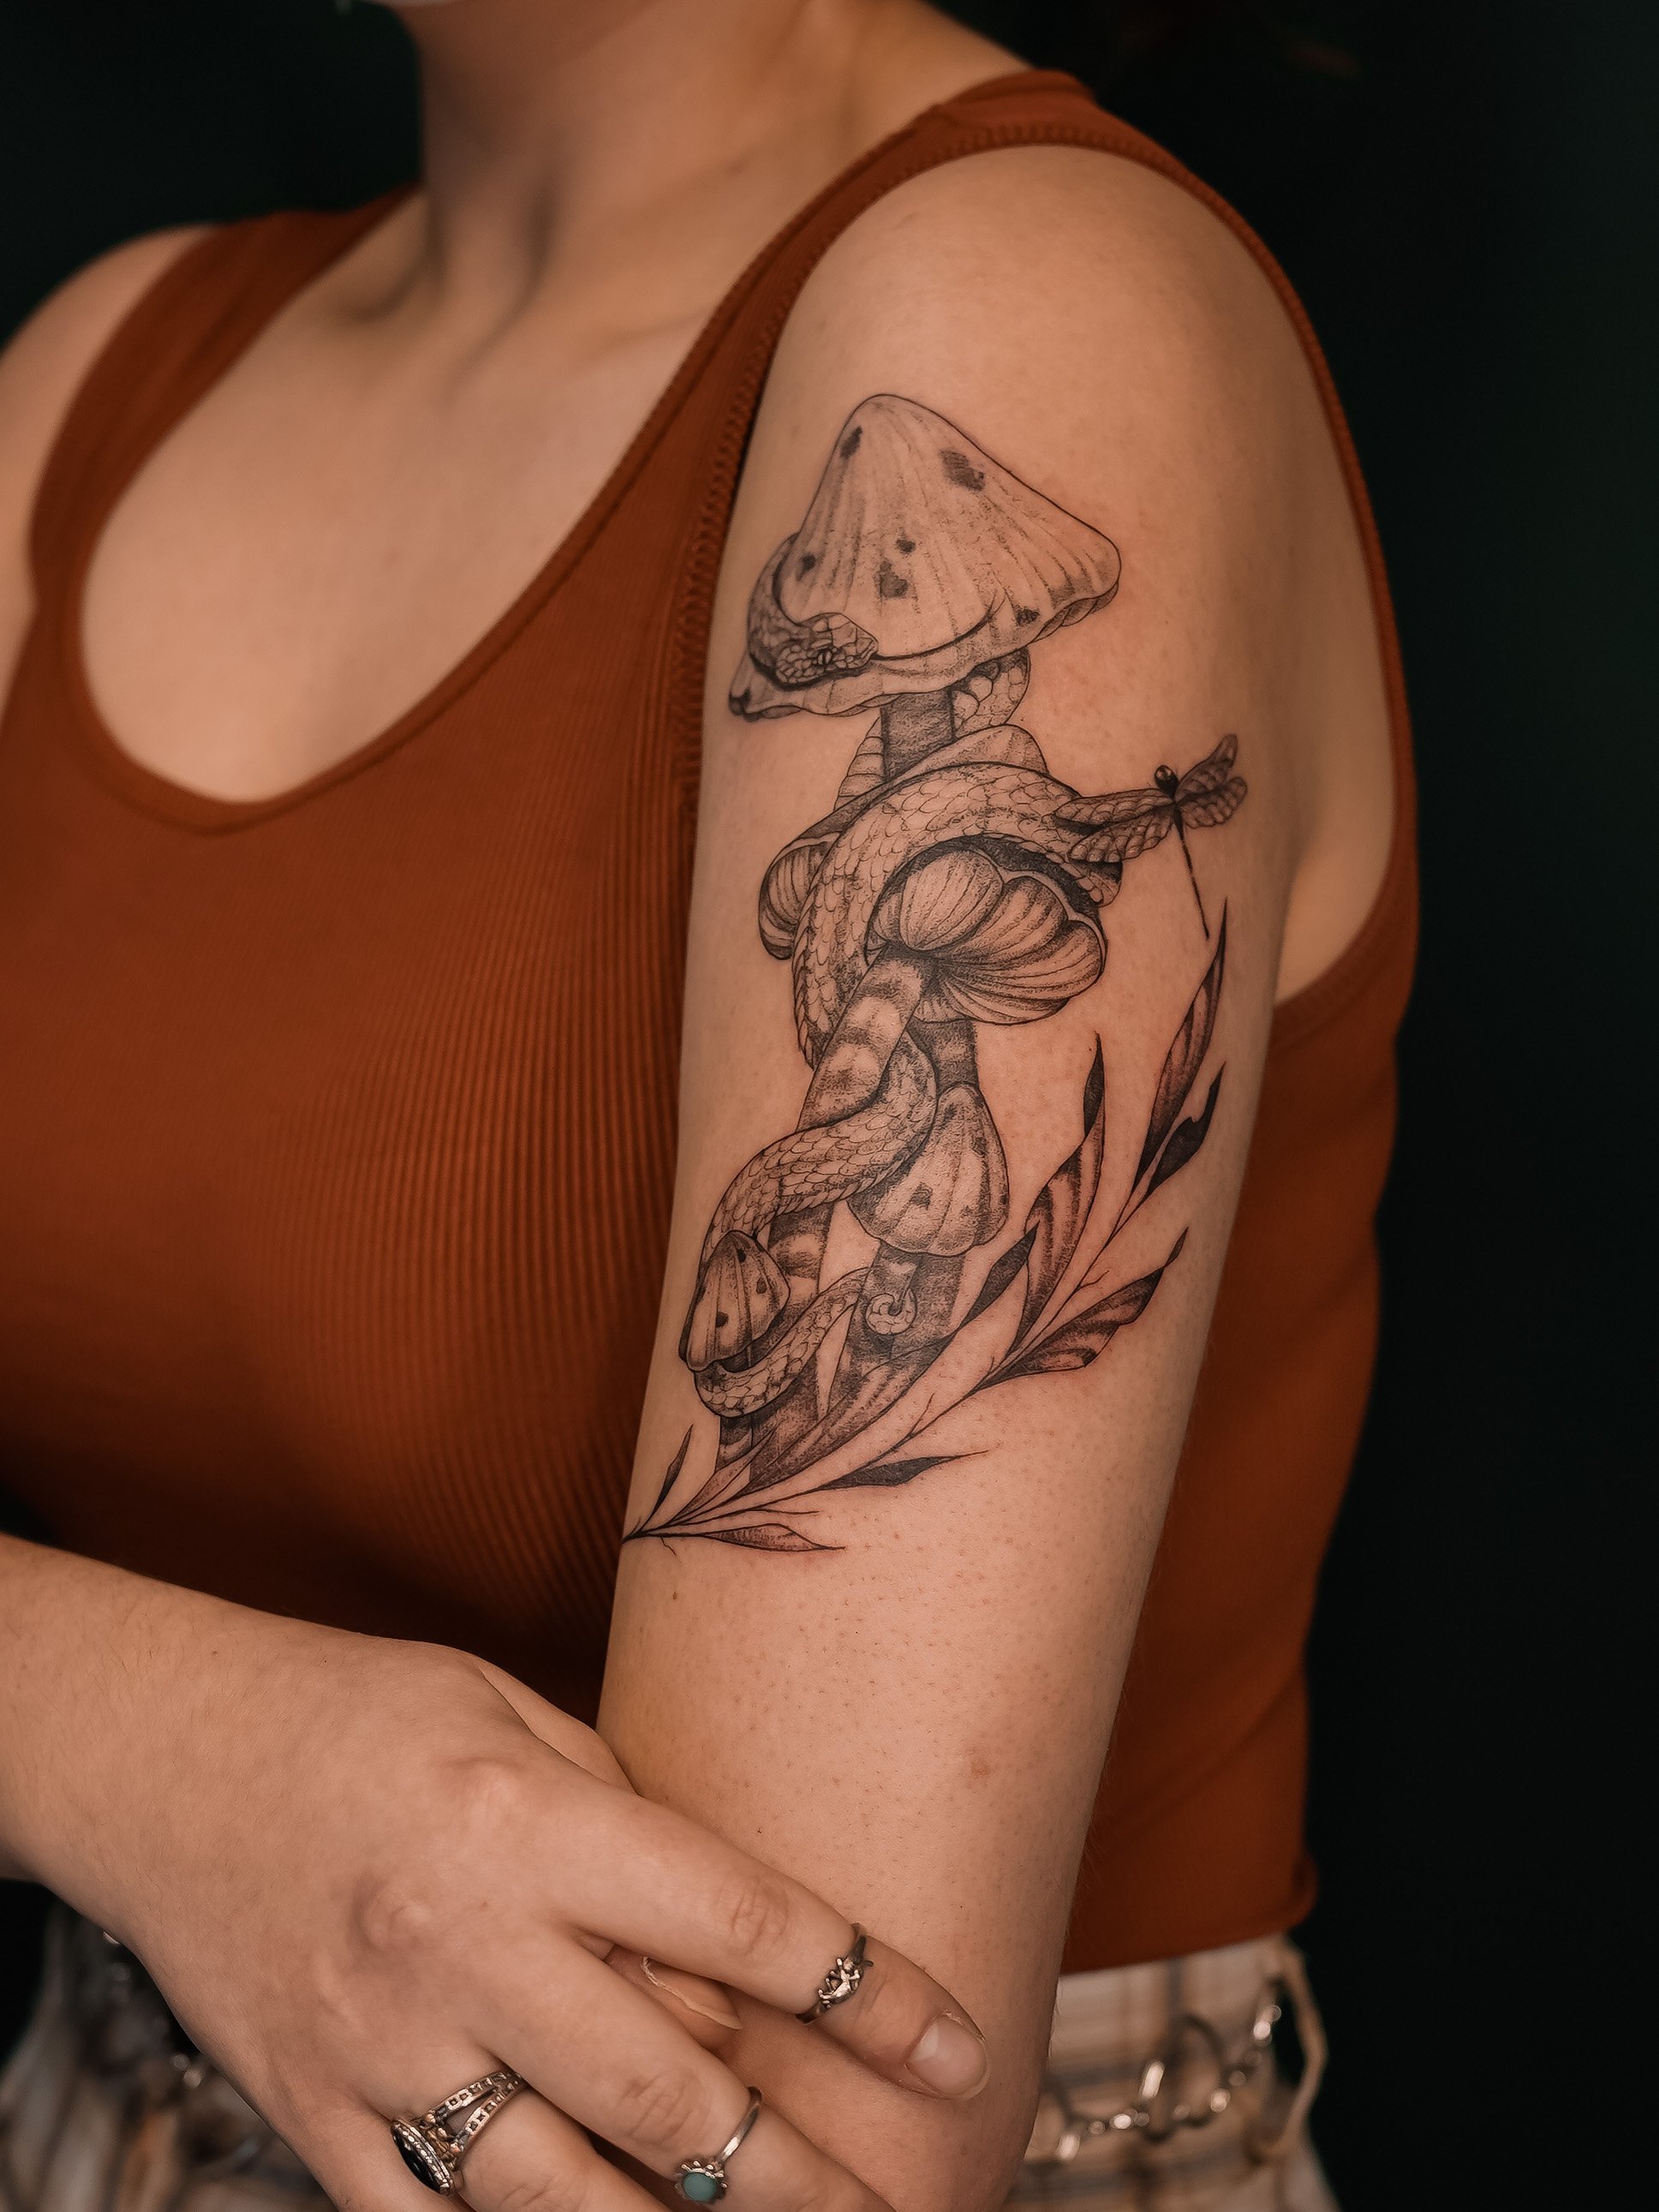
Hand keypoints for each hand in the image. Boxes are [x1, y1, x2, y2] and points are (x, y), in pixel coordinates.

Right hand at [12, 1592, 986, 2211]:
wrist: (168, 1756)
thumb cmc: (364, 1713)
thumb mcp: (512, 1710)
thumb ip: (625, 1818)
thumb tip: (735, 1943)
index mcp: (526, 1819)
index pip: (739, 1925)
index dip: (868, 1994)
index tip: (959, 2046)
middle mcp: (461, 1942)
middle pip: (673, 2094)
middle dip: (803, 2169)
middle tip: (896, 2202)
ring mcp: (382, 2048)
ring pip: (568, 2192)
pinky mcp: (315, 2117)